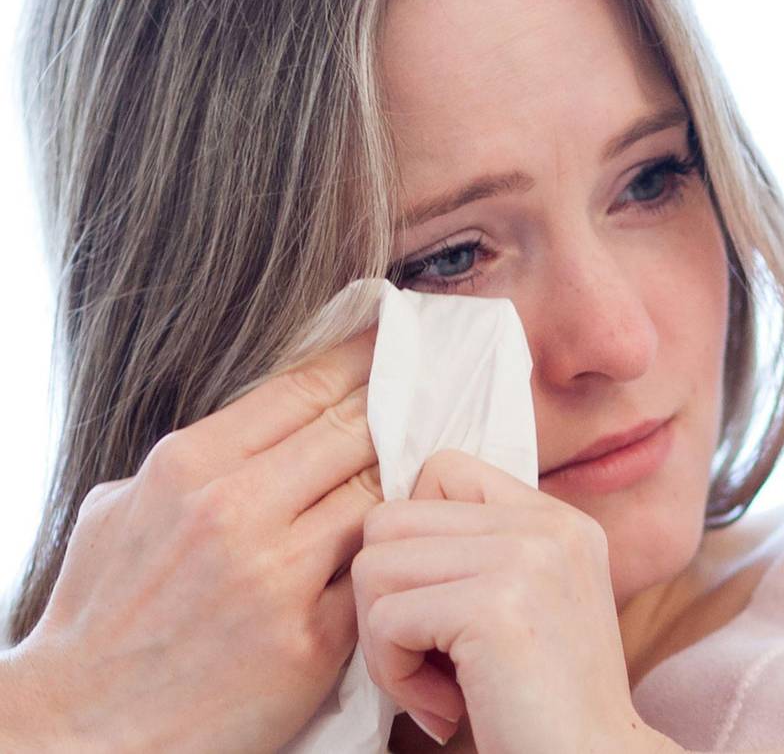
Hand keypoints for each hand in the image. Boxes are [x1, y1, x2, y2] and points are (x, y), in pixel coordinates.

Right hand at [13, 329, 382, 752]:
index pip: (303, 387)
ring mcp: (278, 574)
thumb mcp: (122, 510)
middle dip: (394, 410)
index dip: (358, 358)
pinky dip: (391, 553)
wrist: (86, 729)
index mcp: (190, 466)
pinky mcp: (312, 638)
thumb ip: (194, 463)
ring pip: (377, 496)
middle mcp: (236, 509)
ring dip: (400, 483)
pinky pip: (374, 572)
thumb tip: (258, 428)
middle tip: (426, 393)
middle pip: (354, 431)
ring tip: (422, 470)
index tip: (390, 339)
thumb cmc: (101, 617)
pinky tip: (407, 542)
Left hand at [353, 450, 671, 752]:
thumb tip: (379, 529)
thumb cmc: (545, 707)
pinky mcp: (496, 606)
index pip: (442, 470)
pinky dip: (395, 674)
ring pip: (376, 563)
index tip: (438, 608)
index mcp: (558, 519)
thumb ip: (479, 554)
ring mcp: (525, 558)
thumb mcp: (529, 603)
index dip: (413, 538)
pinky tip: (444, 708)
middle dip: (384, 596)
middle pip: (393, 517)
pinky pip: (387, 617)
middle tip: (424, 658)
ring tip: (434, 683)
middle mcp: (548, 525)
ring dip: (383, 639)